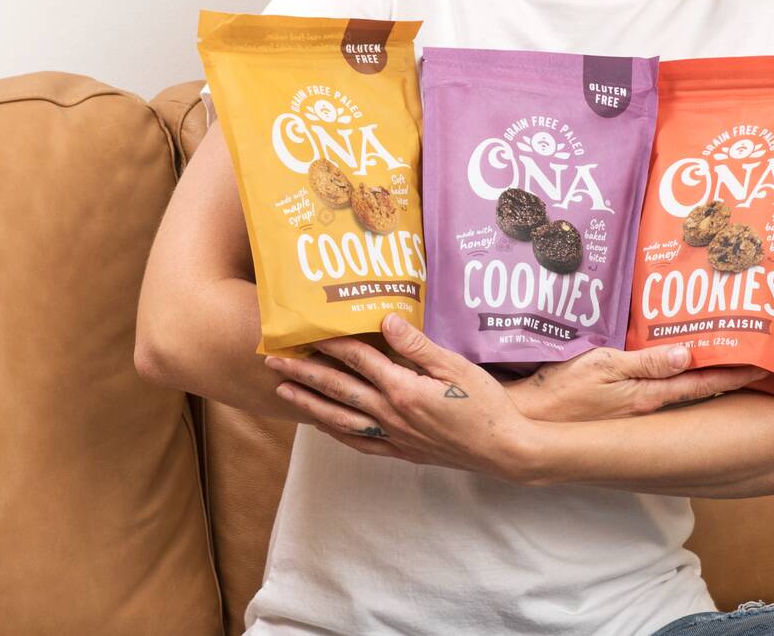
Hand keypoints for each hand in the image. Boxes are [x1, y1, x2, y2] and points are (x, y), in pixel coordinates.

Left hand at [263, 313, 537, 482]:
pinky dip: (334, 432)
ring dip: (308, 402)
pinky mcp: (400, 452)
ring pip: (339, 417)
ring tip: (282, 390)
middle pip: (337, 388)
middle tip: (272, 360)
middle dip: (302, 372)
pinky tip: (321, 424)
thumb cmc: (484, 405)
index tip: (305, 329)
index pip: (357, 359)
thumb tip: (386, 320)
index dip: (329, 342)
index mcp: (402, 388)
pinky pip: (358, 442)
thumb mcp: (456, 367)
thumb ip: (418, 346)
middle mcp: (389, 414)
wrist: (502, 449)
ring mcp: (392, 436)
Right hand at [504, 345, 768, 421]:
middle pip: (699, 388)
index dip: (737, 374)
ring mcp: (636, 410)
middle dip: (729, 372)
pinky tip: (681, 365)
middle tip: (760, 354)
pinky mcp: (620, 408)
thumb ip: (646, 362)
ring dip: (705, 374)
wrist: (532, 420)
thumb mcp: (603, 365)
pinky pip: (658, 389)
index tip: (769, 365)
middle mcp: (649, 406)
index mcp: (650, 395)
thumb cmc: (563, 391)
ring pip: (680, 389)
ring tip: (731, 355)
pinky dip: (676, 376)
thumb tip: (690, 353)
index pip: (704, 384)